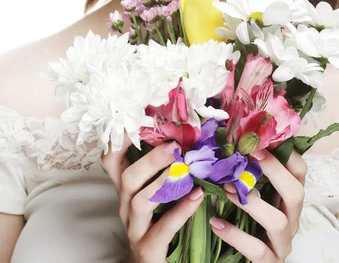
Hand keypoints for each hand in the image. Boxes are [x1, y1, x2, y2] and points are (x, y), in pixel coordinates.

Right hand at [100, 132, 205, 262]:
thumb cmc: (156, 221)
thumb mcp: (156, 192)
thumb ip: (165, 167)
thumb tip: (186, 134)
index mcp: (125, 188)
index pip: (111, 159)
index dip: (120, 139)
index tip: (138, 118)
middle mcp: (125, 205)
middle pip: (127, 177)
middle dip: (150, 159)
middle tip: (173, 146)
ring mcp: (134, 228)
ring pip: (139, 201)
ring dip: (162, 182)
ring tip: (185, 169)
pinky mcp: (148, 248)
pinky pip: (162, 228)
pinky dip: (181, 211)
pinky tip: (198, 196)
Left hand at [215, 147, 306, 261]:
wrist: (252, 262)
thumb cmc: (251, 223)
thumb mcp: (254, 196)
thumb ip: (249, 173)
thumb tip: (231, 139)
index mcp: (290, 199)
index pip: (300, 171)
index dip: (286, 152)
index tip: (263, 136)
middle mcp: (293, 219)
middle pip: (296, 193)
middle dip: (275, 171)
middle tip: (250, 154)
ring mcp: (283, 243)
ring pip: (278, 222)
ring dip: (252, 203)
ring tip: (227, 189)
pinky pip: (257, 250)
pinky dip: (235, 235)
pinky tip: (216, 223)